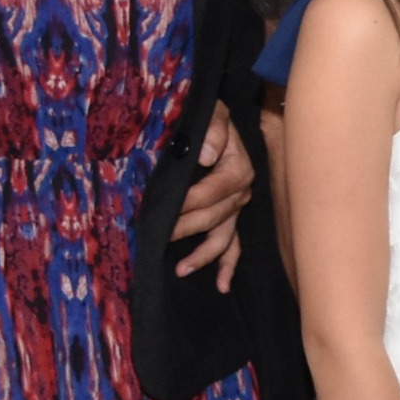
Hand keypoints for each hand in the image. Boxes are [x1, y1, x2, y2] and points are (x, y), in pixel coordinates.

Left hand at [172, 100, 252, 290]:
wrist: (218, 122)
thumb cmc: (211, 117)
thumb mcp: (213, 113)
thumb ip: (212, 131)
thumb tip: (208, 155)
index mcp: (237, 169)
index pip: (211, 192)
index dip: (188, 202)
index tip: (165, 208)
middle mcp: (241, 192)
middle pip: (213, 218)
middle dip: (185, 228)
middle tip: (159, 235)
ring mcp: (237, 209)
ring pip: (222, 239)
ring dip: (203, 256)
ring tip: (180, 269)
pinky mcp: (231, 219)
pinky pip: (233, 247)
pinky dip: (228, 266)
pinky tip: (220, 285)